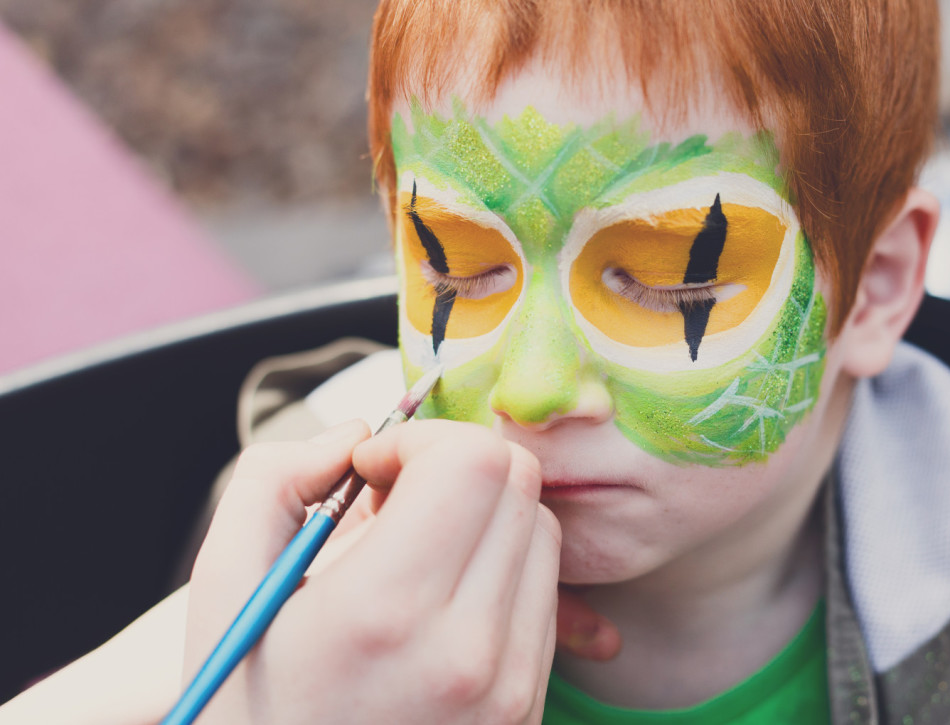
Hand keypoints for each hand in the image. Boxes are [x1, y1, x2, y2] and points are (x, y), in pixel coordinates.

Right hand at [185, 419, 560, 724]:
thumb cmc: (247, 705)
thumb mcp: (224, 587)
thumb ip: (276, 480)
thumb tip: (356, 432)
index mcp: (383, 611)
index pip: (474, 462)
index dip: (422, 440)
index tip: (374, 472)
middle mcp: (466, 650)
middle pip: (517, 485)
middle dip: (455, 467)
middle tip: (396, 502)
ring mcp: (510, 688)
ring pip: (541, 533)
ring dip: (484, 518)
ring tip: (417, 555)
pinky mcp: (529, 709)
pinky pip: (543, 596)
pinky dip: (501, 571)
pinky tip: (440, 601)